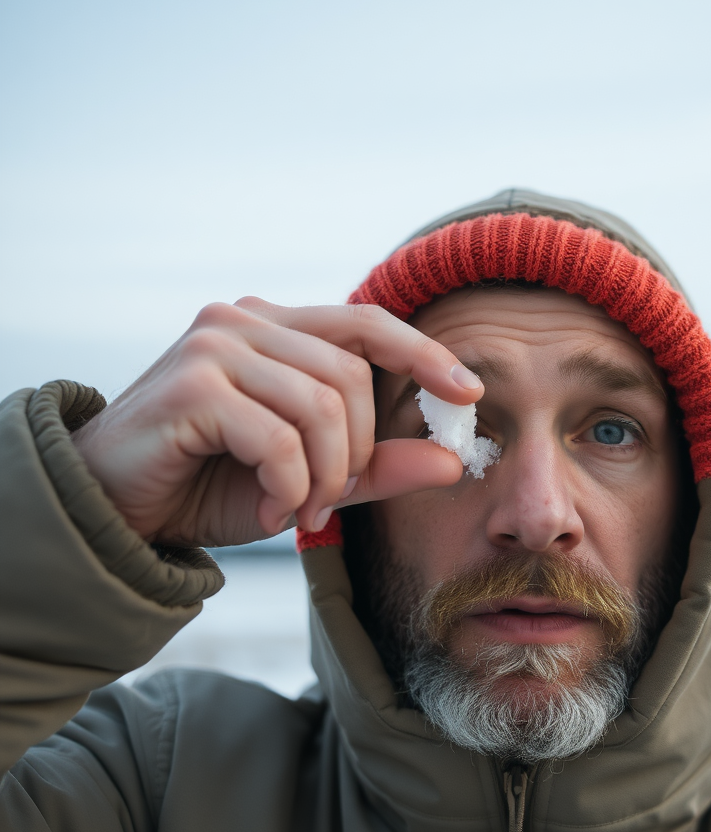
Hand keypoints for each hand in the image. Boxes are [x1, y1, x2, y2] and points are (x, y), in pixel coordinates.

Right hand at [70, 298, 481, 545]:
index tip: (469, 392)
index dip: (423, 354)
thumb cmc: (212, 484)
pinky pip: (278, 437)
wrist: (119, 511)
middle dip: (359, 451)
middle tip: (330, 501)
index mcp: (276, 327)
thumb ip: (376, 467)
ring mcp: (214, 345)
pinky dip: (289, 484)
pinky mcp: (191, 384)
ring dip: (324, 475)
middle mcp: (244, 321)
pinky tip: (271, 509)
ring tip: (298, 508)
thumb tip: (451, 461)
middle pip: (350, 375)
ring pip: (320, 405)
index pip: (366, 324)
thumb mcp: (310, 477)